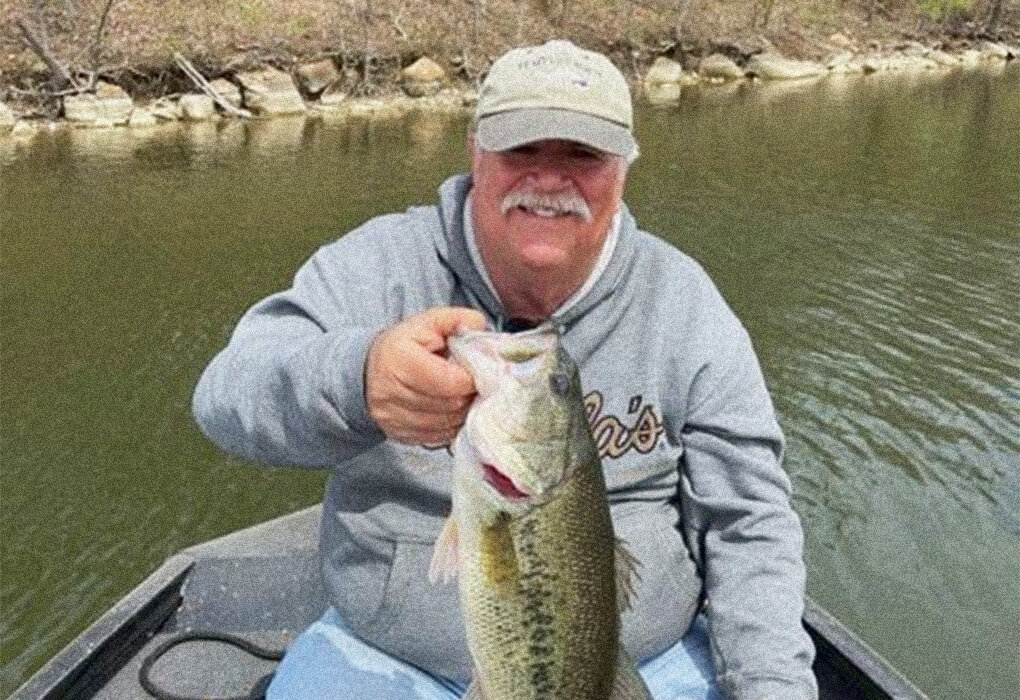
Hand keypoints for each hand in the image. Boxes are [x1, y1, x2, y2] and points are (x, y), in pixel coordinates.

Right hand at [365, 307, 486, 445]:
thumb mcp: (427, 322)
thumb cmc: (402, 345)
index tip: (479, 372)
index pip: (449, 381)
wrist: (368, 370)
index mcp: (399, 359)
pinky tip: (452, 409)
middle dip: (470, 395)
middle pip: (450, 405)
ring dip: (463, 412)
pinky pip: (437, 438)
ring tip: (464, 395)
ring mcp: (392, 418)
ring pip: (446, 425)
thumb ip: (456, 320)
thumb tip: (479, 325)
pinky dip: (451, 425)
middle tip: (476, 384)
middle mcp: (390, 392)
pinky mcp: (398, 434)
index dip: (472, 378)